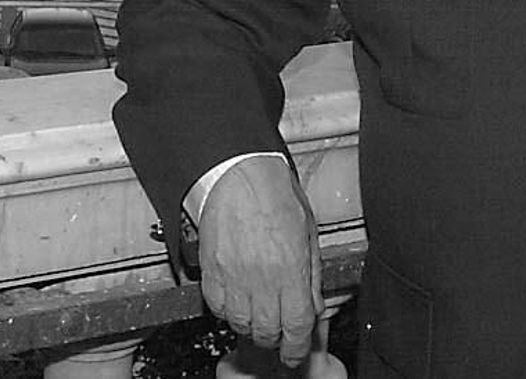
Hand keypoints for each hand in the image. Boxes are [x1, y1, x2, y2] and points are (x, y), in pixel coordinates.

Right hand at [196, 154, 323, 368]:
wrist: (238, 171)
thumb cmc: (273, 192)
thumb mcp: (308, 232)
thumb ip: (312, 273)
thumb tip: (314, 303)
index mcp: (291, 269)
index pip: (296, 326)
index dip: (296, 348)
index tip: (295, 354)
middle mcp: (262, 278)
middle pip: (268, 331)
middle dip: (275, 339)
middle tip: (278, 333)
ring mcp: (233, 276)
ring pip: (240, 324)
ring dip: (251, 327)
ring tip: (257, 316)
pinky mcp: (211, 270)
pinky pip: (217, 306)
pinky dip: (227, 311)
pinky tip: (236, 300)